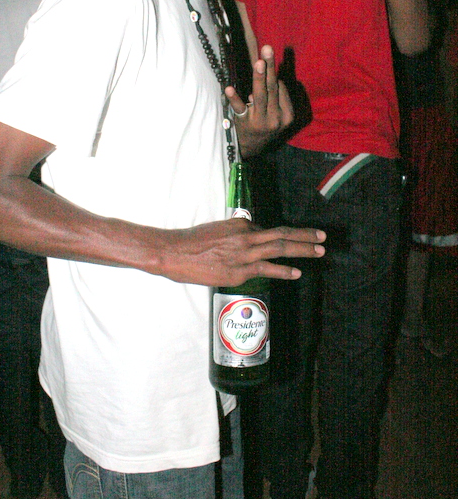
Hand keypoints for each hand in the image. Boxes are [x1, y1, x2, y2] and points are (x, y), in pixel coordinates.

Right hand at [158, 220, 325, 285]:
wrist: (176, 253)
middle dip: (305, 236)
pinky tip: (296, 273)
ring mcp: (244, 255)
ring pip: (279, 249)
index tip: (290, 240)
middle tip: (322, 237)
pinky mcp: (239, 272)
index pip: (266, 231)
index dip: (277, 238)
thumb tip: (247, 240)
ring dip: (302, 250)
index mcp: (241, 225)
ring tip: (319, 251)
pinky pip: (266, 270)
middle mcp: (246, 237)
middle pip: (282, 235)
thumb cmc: (193, 242)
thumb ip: (235, 235)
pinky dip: (283, 271)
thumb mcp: (218, 230)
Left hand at [225, 45, 292, 157]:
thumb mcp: (276, 114)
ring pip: (260, 96)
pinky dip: (234, 98)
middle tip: (267, 49)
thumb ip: (276, 97)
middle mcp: (276, 119)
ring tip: (258, 62)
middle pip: (273, 88)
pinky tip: (229, 89)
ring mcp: (261, 122)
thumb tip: (272, 75)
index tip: (266, 59)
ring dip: (259, 78)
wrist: (252, 149)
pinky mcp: (245, 124)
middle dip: (270, 67)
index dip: (273, 75)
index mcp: (287, 115)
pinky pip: (240, 109)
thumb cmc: (265, 125)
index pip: (280, 89)